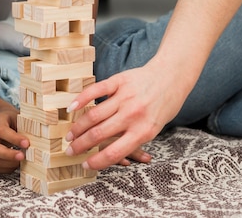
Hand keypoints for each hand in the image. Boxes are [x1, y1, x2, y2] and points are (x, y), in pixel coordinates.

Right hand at [0, 106, 28, 173]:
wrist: (0, 121)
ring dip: (9, 163)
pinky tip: (16, 163)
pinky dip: (7, 168)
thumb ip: (25, 125)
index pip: (1, 130)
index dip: (14, 138)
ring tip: (22, 161)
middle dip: (8, 155)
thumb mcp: (18, 116)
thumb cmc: (12, 120)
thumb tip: (40, 137)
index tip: (26, 143)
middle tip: (23, 157)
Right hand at [64, 63, 185, 170]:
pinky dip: (81, 99)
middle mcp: (133, 115)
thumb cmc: (163, 106)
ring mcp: (125, 97)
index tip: (84, 164)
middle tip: (70, 150)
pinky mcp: (119, 81)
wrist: (171, 77)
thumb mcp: (154, 128)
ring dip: (78, 127)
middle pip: (99, 134)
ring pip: (94, 115)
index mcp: (144, 131)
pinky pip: (96, 91)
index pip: (114, 152)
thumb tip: (115, 157)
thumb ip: (134, 139)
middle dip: (80, 145)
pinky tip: (71, 108)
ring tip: (70, 135)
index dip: (96, 161)